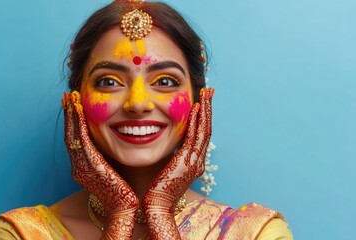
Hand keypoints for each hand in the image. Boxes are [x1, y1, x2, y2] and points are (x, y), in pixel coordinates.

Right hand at [62, 91, 137, 239]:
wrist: (125, 209)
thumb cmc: (125, 190)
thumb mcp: (112, 169)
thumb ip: (108, 156)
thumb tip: (114, 137)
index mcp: (83, 167)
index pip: (76, 139)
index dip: (73, 121)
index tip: (74, 104)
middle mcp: (78, 166)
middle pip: (70, 134)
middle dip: (69, 114)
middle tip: (68, 95)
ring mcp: (81, 167)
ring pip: (73, 135)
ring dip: (72, 115)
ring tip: (71, 97)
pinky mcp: (90, 166)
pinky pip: (82, 140)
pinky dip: (80, 124)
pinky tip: (80, 110)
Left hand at [142, 88, 213, 238]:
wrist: (155, 207)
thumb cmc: (155, 189)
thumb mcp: (166, 168)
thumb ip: (170, 154)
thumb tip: (164, 140)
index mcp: (193, 162)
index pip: (201, 134)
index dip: (203, 116)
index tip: (201, 101)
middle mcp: (198, 161)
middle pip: (207, 129)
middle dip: (208, 109)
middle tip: (209, 91)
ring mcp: (195, 162)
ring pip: (204, 131)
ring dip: (205, 110)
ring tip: (206, 93)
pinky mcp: (187, 163)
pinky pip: (194, 138)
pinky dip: (196, 122)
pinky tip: (196, 109)